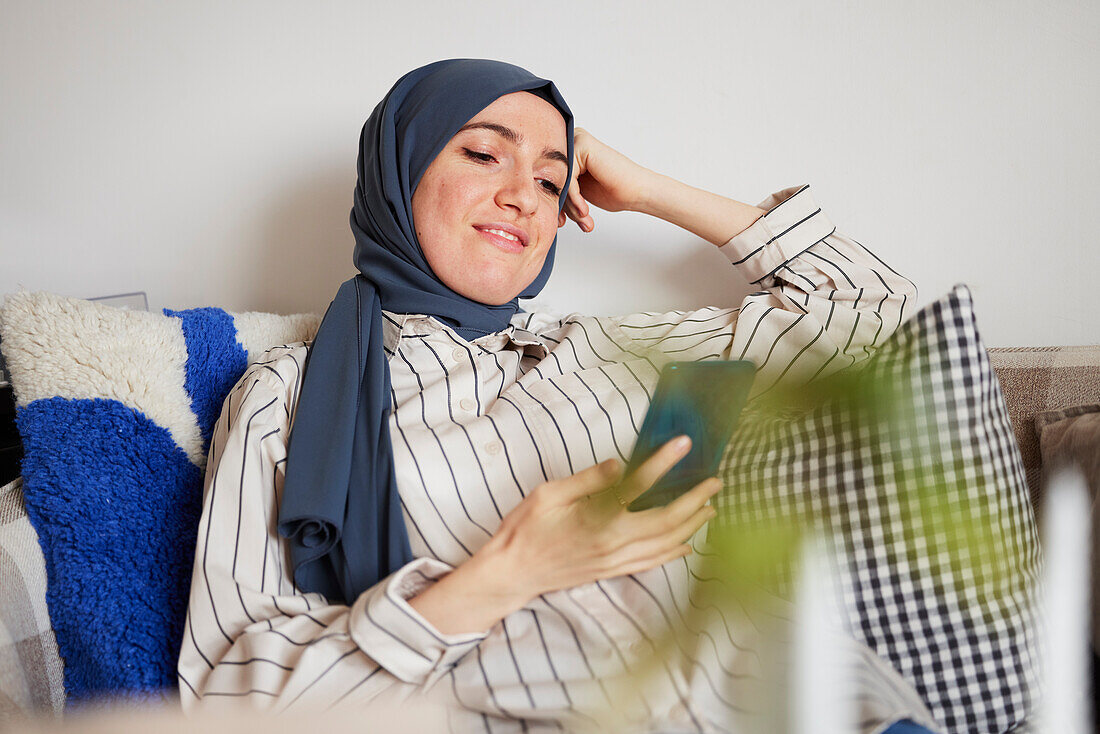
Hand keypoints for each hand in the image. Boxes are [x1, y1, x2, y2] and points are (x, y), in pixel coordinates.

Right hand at [485, 435, 720, 603]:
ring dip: (692, 525)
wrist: (512, 573)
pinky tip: (686, 544)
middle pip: (667, 520)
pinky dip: (674, 552)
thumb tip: (620, 464)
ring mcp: (615, 561)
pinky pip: (652, 563)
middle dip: (695, 500)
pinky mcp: (613, 571)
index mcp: (597, 518)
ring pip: (666, 544)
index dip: (664, 462)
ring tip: (710, 508)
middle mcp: (613, 542)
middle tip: (715, 481)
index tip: (684, 444)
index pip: (640, 485)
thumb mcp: (549, 494)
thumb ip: (588, 480)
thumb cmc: (526, 529)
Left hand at [558, 127, 654, 232]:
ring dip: (569, 204)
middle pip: (552, 178)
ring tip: (583, 218)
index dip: (556, 202)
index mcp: (569, 152)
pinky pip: (568, 178)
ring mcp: (576, 140)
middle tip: (567, 223)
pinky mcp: (582, 145)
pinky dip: (575, 198)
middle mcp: (571, 142)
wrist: (637, 192)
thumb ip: (561, 191)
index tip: (561, 222)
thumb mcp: (579, 194)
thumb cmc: (614, 192)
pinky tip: (585, 210)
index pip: (550, 179)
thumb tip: (536, 200)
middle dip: (561, 205)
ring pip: (559, 180)